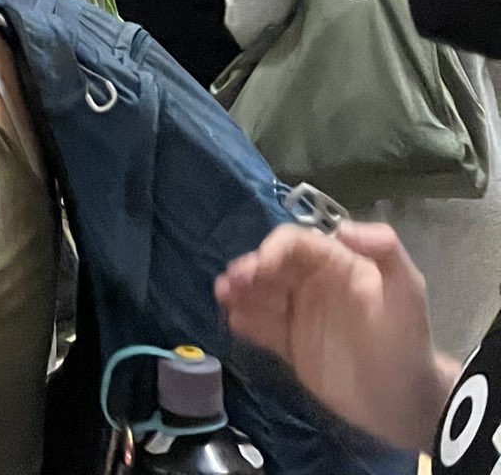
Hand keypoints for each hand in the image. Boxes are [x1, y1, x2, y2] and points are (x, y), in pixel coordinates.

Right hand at [215, 222, 455, 451]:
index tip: (260, 267)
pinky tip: (232, 321)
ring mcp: (300, 315)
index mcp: (335, 263)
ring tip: (222, 297)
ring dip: (240, 291)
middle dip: (249, 269)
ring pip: (261, 294)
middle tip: (230, 284)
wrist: (408, 402)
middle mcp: (312, 283)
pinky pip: (262, 327)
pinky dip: (245, 321)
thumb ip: (385, 252)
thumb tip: (343, 228)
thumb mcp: (407, 292)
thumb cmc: (407, 341)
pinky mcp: (292, 346)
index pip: (295, 244)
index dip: (274, 249)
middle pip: (271, 266)